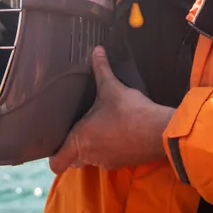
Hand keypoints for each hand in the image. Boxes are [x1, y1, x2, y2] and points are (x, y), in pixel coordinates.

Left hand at [49, 46, 175, 174]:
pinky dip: (110, 149)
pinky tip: (117, 133)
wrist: (158, 131)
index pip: (56, 163)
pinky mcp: (123, 163)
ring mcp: (107, 162)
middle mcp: (90, 156)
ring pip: (91, 159)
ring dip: (93, 148)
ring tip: (99, 129)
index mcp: (80, 140)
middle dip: (74, 149)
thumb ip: (101, 68)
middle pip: (73, 160)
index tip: (57, 141)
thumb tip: (96, 49)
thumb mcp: (112, 87)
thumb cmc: (129, 111)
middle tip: (78, 131)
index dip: (53, 154)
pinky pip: (108, 159)